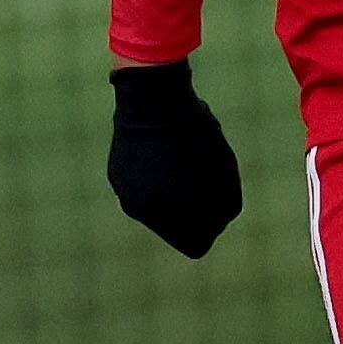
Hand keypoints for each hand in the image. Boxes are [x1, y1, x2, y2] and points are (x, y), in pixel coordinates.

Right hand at [107, 59, 241, 258]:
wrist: (153, 99)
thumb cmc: (196, 134)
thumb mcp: (223, 171)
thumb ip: (224, 207)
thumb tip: (215, 225)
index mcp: (169, 214)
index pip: (197, 245)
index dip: (212, 227)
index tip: (217, 204)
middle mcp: (143, 211)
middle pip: (177, 228)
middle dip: (192, 211)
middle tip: (203, 177)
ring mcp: (127, 194)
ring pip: (159, 209)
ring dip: (173, 194)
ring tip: (181, 159)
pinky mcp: (118, 177)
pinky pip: (144, 188)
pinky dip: (156, 177)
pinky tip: (162, 152)